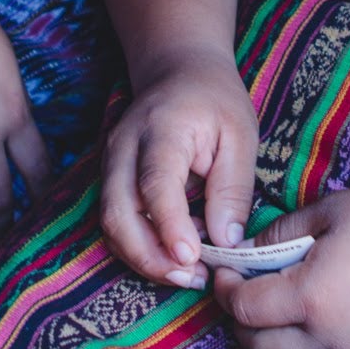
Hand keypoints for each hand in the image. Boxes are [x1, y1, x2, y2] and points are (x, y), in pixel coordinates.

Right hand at [99, 50, 257, 287]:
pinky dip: (139, 248)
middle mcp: (123, 148)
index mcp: (160, 128)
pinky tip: (174, 256)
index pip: (155, 183)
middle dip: (150, 256)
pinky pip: (115, 223)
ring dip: (143, 258)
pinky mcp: (109, 180)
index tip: (192, 257)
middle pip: (117, 212)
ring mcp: (109, 164)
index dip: (169, 225)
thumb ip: (233, 187)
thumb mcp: (240, 134)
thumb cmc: (213, 99)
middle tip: (192, 278)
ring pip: (110, 224)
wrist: (177, 70)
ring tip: (188, 275)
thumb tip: (226, 241)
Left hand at [213, 185, 349, 348]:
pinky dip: (295, 341)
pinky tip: (304, 305)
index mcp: (310, 299)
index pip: (244, 307)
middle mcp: (325, 336)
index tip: (224, 264)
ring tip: (270, 295)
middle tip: (239, 284)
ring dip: (264, 335)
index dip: (224, 287)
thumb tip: (249, 251)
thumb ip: (281, 233)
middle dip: (237, 320)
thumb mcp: (332, 211)